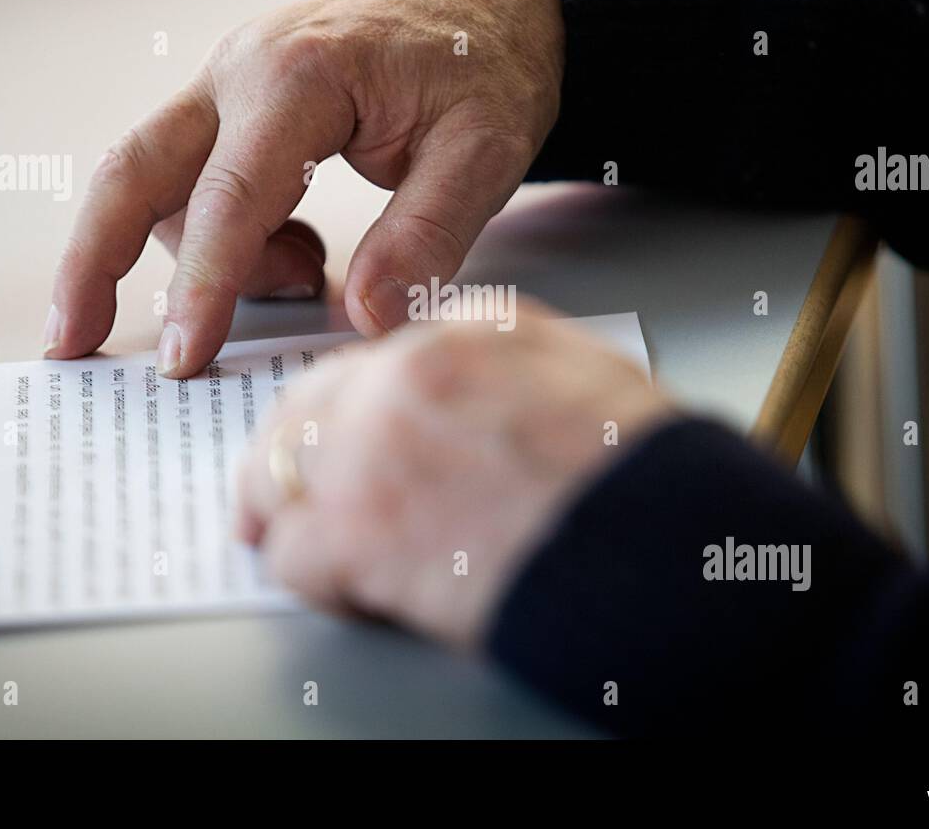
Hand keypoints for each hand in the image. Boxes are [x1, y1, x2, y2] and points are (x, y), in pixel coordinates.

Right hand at [44, 0, 564, 376]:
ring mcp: (233, 84)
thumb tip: (365, 320)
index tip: (184, 358)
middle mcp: (242, 71)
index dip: (205, 287)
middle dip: (93, 260)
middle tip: (69, 341)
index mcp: (299, 76)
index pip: (231, 197)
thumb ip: (425, 237)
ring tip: (305, 274)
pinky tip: (299, 251)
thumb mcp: (483, 152)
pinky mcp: (243, 106)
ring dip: (203, 256)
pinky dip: (226, 235)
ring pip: (165, 183)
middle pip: (134, 171)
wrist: (494, 3)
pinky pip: (201, 180)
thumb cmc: (486, 63)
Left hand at [237, 305, 676, 647]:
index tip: (332, 445)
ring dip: (289, 515)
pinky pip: (291, 553)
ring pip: (277, 477)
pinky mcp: (354, 531)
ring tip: (307, 547)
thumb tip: (467, 366)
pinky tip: (350, 590)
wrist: (651, 540)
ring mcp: (368, 451)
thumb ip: (502, 350)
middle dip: (290, 459)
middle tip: (284, 499)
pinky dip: (312, 579)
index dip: (340, 418)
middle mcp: (400, 379)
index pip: (360, 369)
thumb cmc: (638, 470)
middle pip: (302, 415)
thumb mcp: (581, 366)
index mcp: (455, 338)